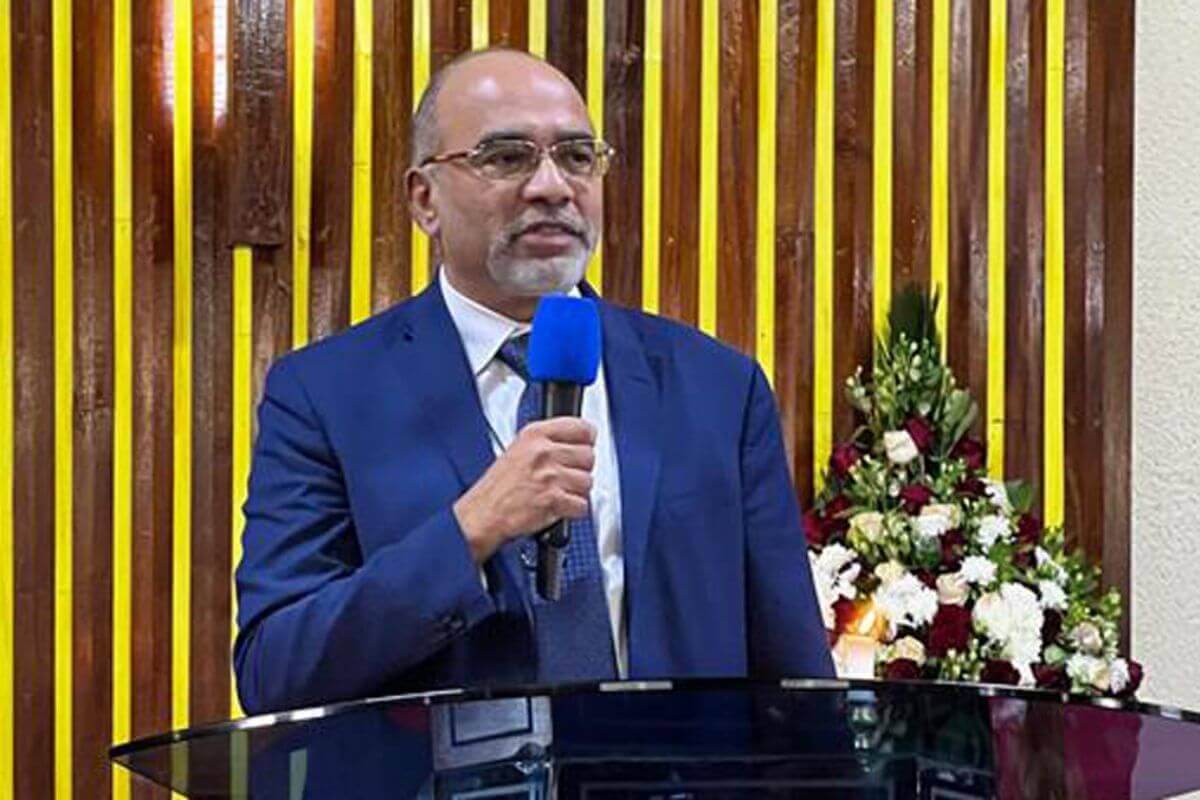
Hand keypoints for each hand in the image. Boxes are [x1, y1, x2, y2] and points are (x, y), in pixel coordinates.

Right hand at [453, 418, 595, 563]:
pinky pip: (582, 505)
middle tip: (565, 477)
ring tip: (558, 493)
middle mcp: (543, 452)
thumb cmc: (497, 487)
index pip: (581, 427)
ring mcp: (550, 475)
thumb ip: (547, 441)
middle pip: (589, 456)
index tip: (585, 445)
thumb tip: (578, 441)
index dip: (587, 440)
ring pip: (587, 482)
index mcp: (535, 434)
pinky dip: (573, 511)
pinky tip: (557, 507)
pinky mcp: (553, 499)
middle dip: (580, 469)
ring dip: (576, 492)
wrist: (483, 513)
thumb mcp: (518, 448)